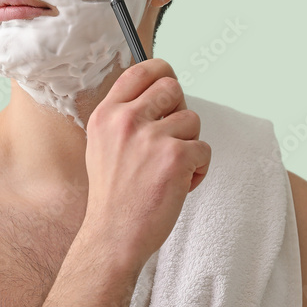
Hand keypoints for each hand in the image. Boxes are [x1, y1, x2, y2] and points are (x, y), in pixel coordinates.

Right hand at [83, 58, 210, 267]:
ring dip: (190, 144)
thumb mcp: (103, 145)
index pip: (141, 71)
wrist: (113, 235)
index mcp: (106, 114)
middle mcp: (126, 120)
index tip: (168, 90)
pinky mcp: (175, 157)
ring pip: (192, 120)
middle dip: (179, 112)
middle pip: (173, 88)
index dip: (161, 74)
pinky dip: (199, 170)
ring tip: (170, 170)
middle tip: (171, 139)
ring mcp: (151, 137)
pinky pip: (204, 149)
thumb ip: (125, 117)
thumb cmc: (113, 195)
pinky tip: (179, 185)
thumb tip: (160, 96)